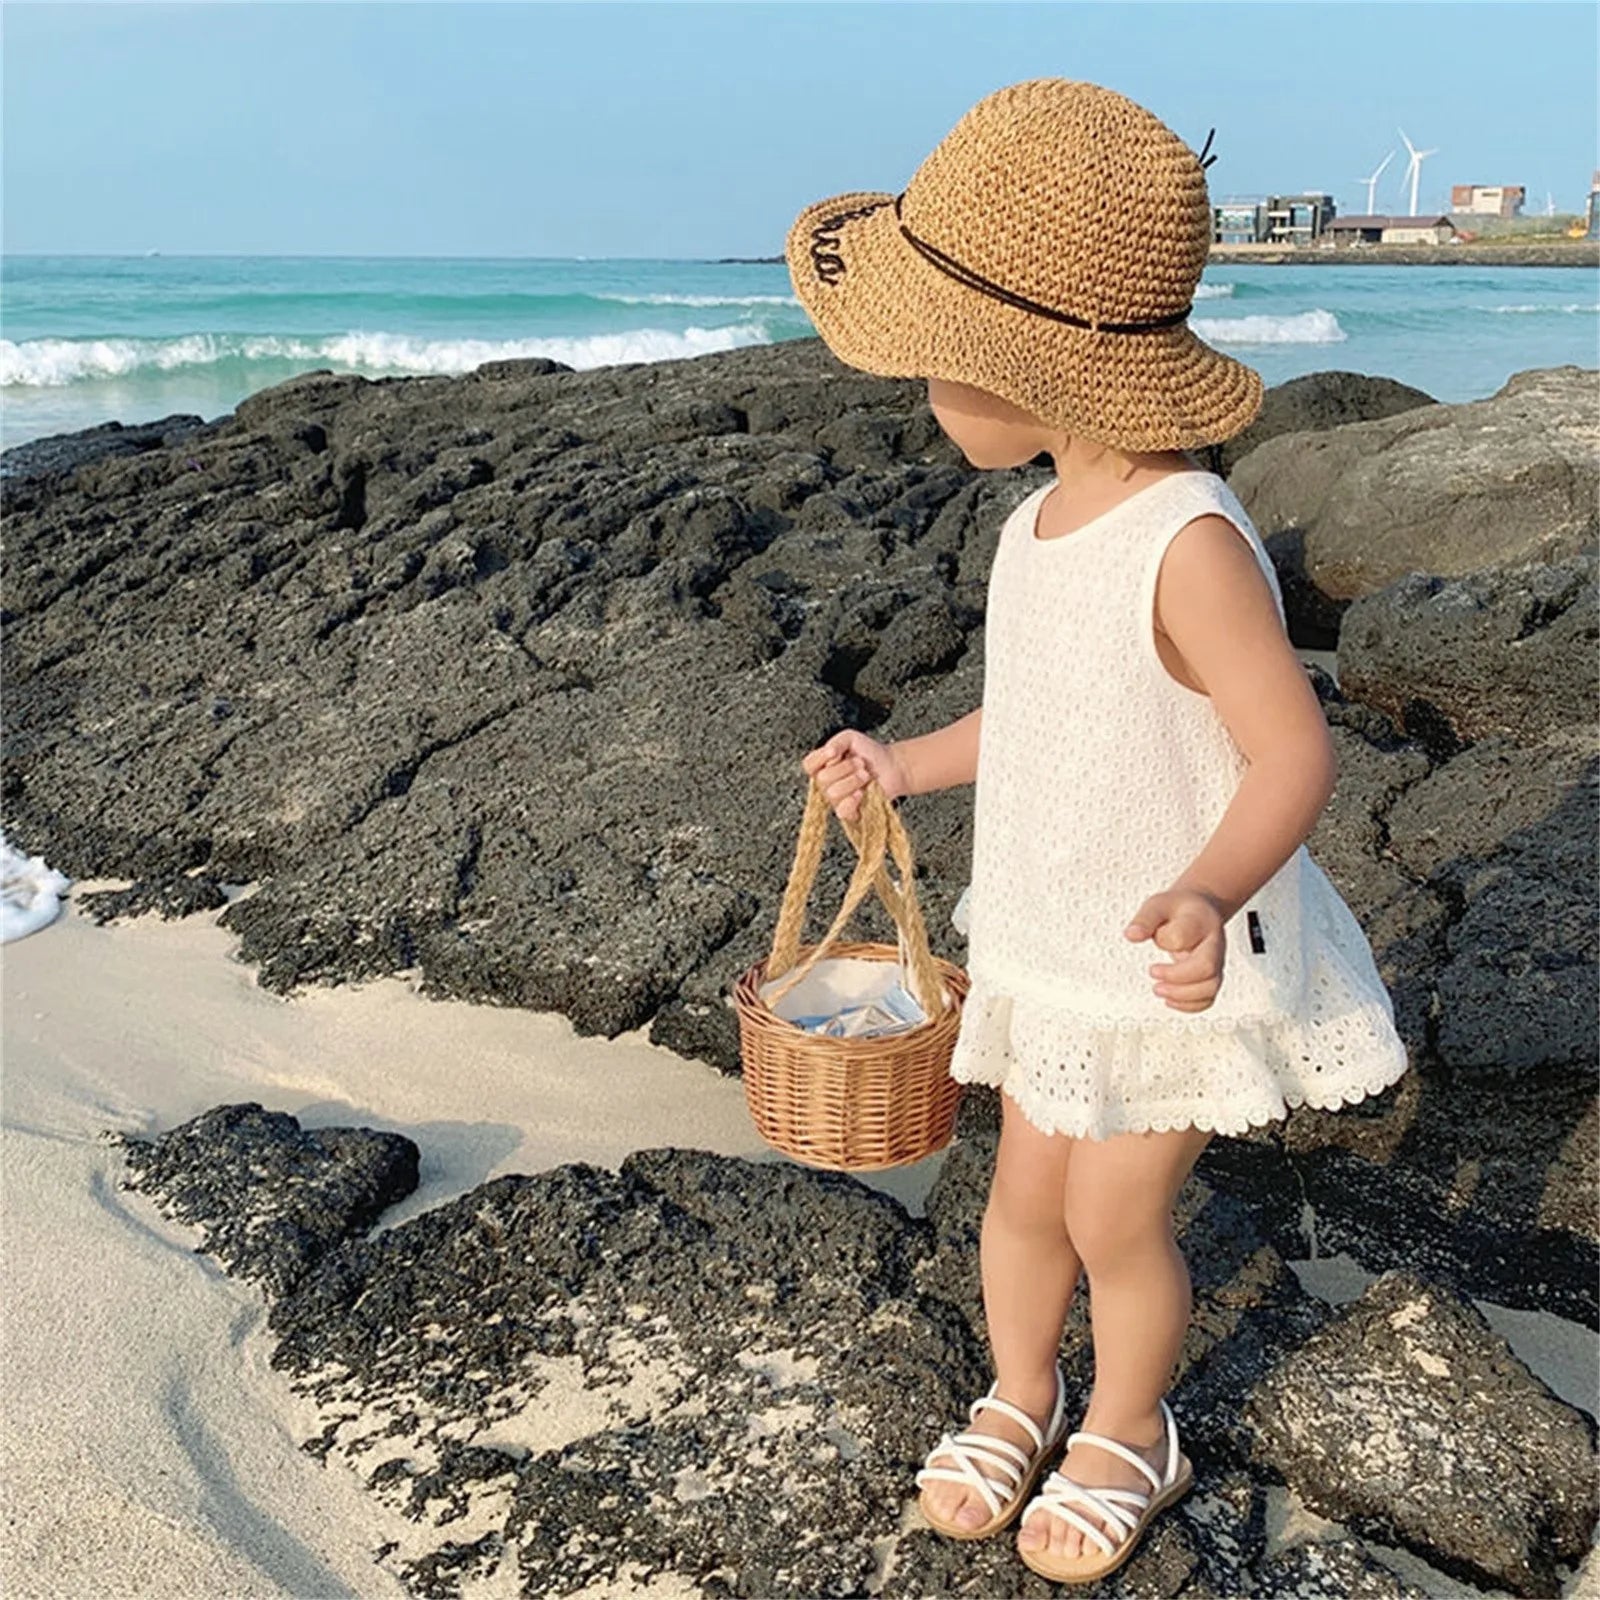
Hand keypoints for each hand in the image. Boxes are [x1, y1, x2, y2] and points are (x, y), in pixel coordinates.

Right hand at [801, 730, 910, 823]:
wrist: (892, 766)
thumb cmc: (869, 752)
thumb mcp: (850, 738)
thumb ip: (836, 742)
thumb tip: (828, 752)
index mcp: (822, 766)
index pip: (808, 765)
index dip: (820, 758)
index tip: (836, 752)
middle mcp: (826, 784)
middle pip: (822, 779)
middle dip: (845, 768)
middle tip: (861, 763)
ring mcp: (836, 799)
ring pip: (833, 793)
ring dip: (853, 780)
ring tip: (866, 775)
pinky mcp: (849, 812)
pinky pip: (841, 811)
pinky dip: (852, 800)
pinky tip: (861, 792)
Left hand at [1123, 889, 1227, 1012]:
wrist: (1201, 911)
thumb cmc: (1179, 909)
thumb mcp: (1158, 905)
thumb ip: (1145, 919)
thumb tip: (1131, 934)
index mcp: (1200, 922)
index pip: (1185, 936)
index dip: (1166, 942)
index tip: (1152, 941)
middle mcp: (1213, 944)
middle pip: (1207, 967)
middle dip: (1177, 977)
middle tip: (1153, 973)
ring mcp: (1216, 963)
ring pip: (1210, 987)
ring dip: (1181, 995)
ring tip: (1158, 989)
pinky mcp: (1211, 977)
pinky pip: (1208, 998)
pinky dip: (1189, 1005)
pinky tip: (1170, 1000)